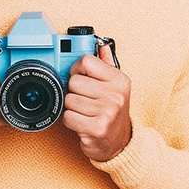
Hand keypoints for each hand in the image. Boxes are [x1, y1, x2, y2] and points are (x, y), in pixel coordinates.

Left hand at [63, 45, 131, 161]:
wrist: (120, 143)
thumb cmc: (113, 112)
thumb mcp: (115, 86)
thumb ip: (106, 65)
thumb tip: (102, 46)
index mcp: (119, 80)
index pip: (86, 61)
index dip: (77, 70)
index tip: (82, 78)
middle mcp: (116, 95)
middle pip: (74, 82)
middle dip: (75, 92)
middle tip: (86, 100)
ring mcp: (107, 112)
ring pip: (69, 100)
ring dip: (73, 108)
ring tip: (86, 113)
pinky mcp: (97, 129)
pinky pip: (68, 117)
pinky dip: (71, 121)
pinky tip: (83, 123)